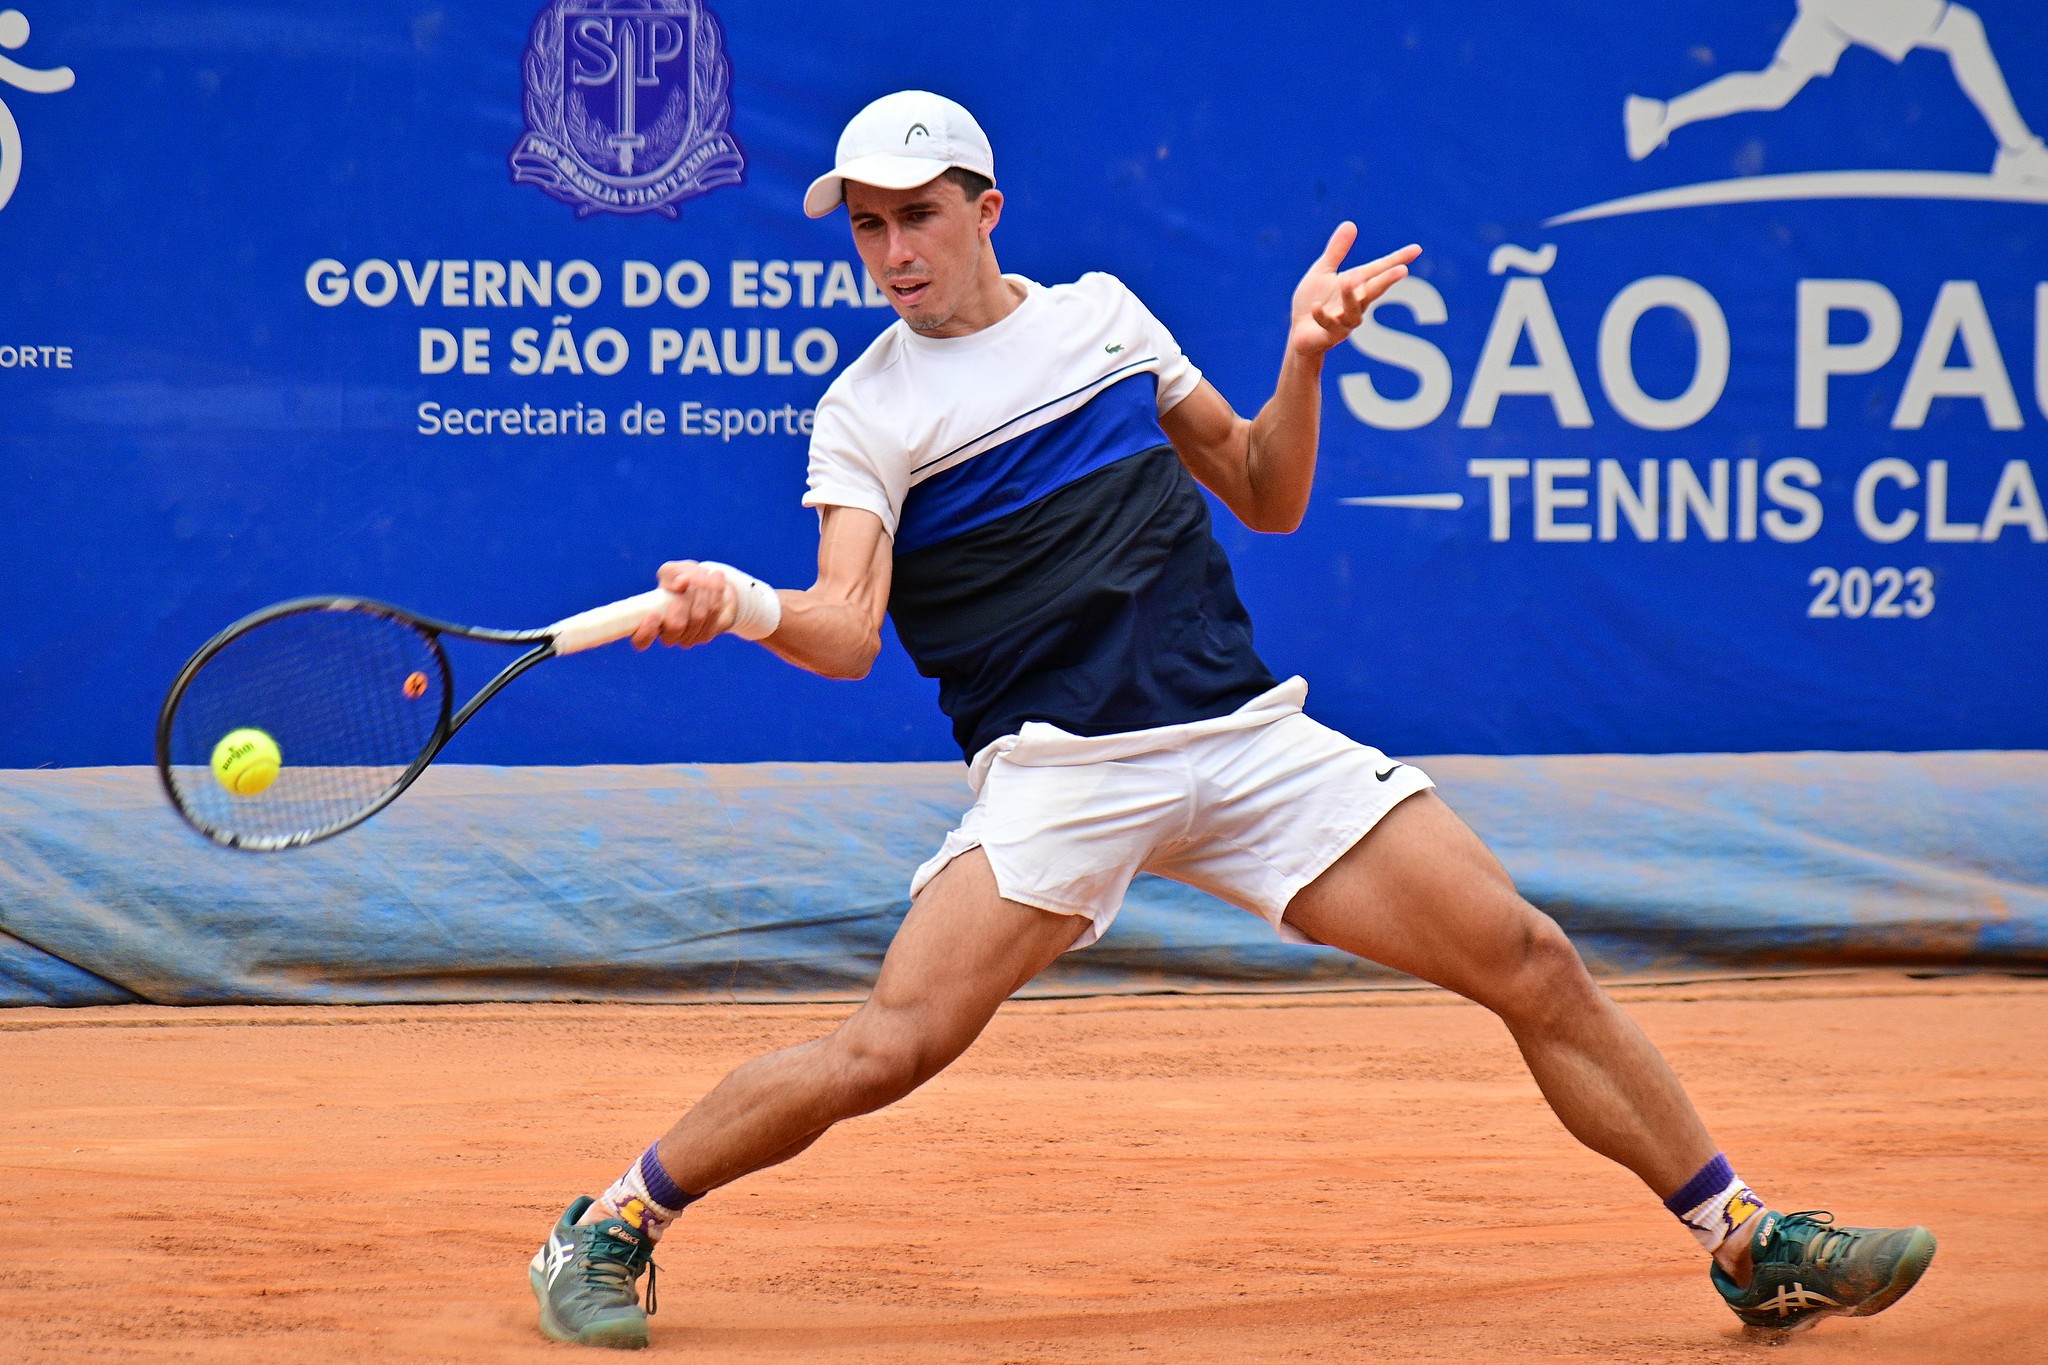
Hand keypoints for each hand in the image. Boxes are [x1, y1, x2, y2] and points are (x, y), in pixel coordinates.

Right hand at [630, 561, 737, 649]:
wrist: (705, 584)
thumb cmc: (679, 578)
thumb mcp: (671, 571)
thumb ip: (672, 575)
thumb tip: (681, 584)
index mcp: (649, 625)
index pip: (641, 640)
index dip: (646, 631)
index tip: (654, 614)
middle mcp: (668, 636)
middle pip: (676, 625)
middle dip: (684, 598)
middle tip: (688, 578)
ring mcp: (688, 639)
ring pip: (698, 617)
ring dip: (703, 591)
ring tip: (704, 573)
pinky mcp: (707, 635)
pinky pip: (714, 615)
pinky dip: (715, 593)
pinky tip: (716, 577)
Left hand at [1288, 225, 1419, 357]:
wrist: (1298, 332)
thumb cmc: (1313, 300)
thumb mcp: (1323, 271)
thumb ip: (1337, 251)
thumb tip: (1350, 224)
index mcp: (1356, 285)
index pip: (1379, 270)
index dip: (1397, 259)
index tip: (1417, 249)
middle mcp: (1355, 303)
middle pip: (1374, 291)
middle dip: (1387, 281)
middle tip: (1403, 270)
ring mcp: (1344, 321)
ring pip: (1353, 311)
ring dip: (1351, 296)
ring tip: (1348, 280)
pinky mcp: (1329, 335)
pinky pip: (1328, 325)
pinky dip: (1322, 316)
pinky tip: (1316, 306)